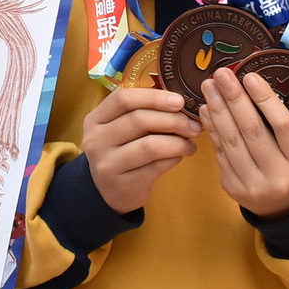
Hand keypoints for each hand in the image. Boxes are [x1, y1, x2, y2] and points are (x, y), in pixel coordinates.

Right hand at [81, 85, 199, 214]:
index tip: (179, 101)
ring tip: (190, 143)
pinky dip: (174, 158)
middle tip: (192, 125)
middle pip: (139, 120)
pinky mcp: (123, 184)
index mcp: (95, 119)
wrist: (108, 191)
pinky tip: (182, 155)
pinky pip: (156, 166)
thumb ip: (141, 112)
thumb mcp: (120, 128)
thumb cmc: (121, 151)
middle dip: (173, 120)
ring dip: (178, 142)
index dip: (154, 97)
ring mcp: (107, 163)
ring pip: (150, 145)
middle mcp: (96, 140)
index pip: (123, 99)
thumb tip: (179, 101)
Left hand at [200, 66, 288, 221]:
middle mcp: (278, 175)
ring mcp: (253, 184)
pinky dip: (212, 129)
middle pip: (252, 131)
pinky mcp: (232, 187)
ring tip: (209, 86)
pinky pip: (220, 153)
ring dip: (218, 110)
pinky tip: (206, 109)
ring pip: (232, 141)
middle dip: (234, 99)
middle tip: (221, 74)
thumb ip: (279, 123)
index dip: (265, 99)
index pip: (282, 125)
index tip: (249, 76)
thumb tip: (248, 86)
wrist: (284, 206)